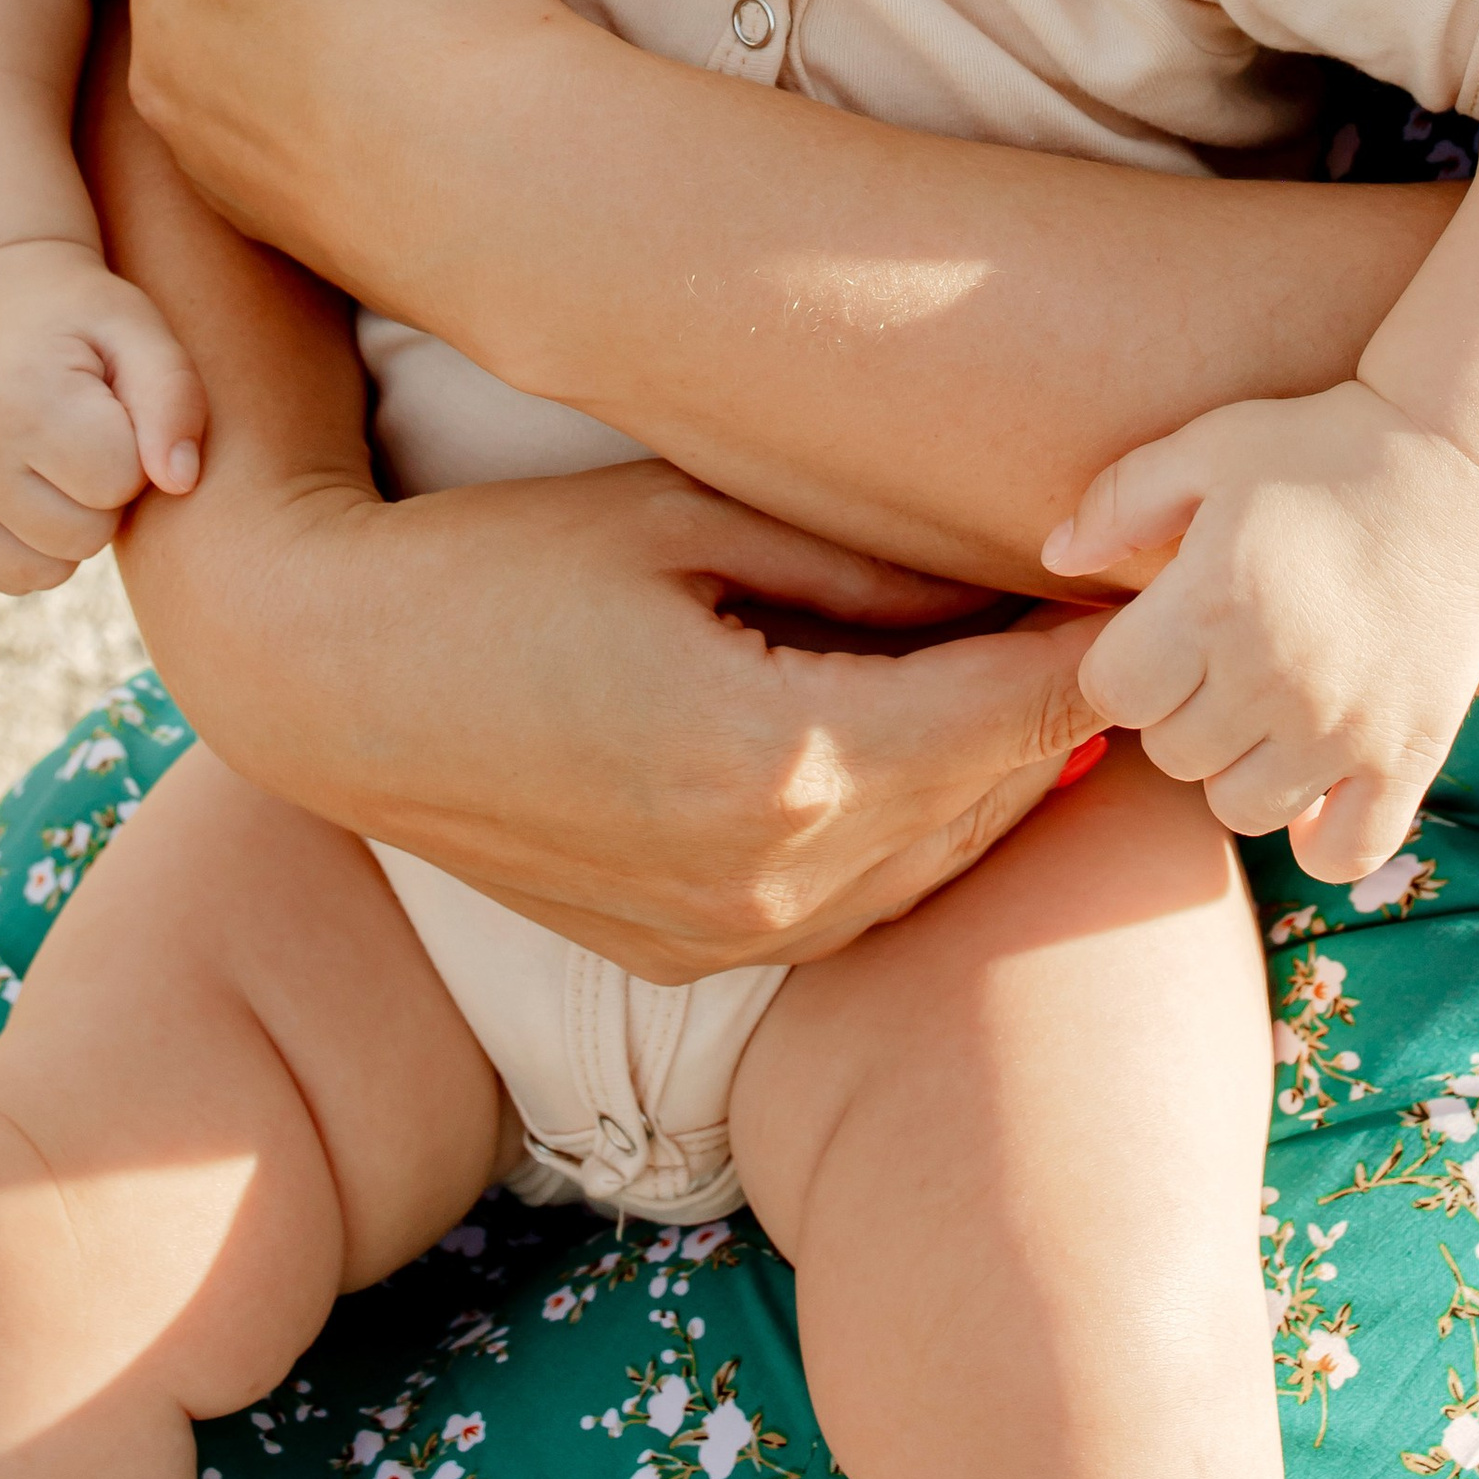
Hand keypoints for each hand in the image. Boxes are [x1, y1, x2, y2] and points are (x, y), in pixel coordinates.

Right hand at [0, 240, 206, 595]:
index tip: (111, 404)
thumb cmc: (80, 323)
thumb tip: (180, 483)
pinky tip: (28, 483)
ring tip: (56, 457)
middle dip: (105, 491)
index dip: (136, 448)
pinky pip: (14, 578)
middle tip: (83, 429)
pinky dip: (36, 544)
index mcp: (21, 401)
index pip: (121, 481)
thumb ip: (175, 399)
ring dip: (72, 524)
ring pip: (52, 570)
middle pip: (88, 534)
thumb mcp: (140, 332)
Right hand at [140, 448, 1108, 979]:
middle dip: (1067, 710)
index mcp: (784, 753)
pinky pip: (859, 901)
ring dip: (1000, 774)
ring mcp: (735, 934)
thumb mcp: (692, 523)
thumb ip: (864, 569)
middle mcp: (775, 872)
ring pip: (939, 860)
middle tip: (1127, 618)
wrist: (331, 683)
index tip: (1147, 579)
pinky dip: (917, 828)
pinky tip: (932, 748)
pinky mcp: (696, 955)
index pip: (1014, 708)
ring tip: (1046, 671)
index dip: (1091, 642)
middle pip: (997, 794)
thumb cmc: (505, 563)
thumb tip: (1012, 583)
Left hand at [1044, 383, 1478, 884]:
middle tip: (1214, 659)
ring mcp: (1344, 728)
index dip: (1120, 666)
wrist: (1468, 471)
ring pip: (1239, 808)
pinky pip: (1343, 852)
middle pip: (1168, 755)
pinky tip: (1315, 782)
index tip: (1155, 634)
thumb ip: (1122, 499)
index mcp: (1213, 601)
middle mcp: (1272, 677)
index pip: (1110, 695)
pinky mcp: (1410, 757)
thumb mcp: (1210, 444)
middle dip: (1175, 710)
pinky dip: (1320, 835)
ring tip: (1262, 707)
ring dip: (1237, 767)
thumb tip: (1056, 557)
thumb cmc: (1324, 447)